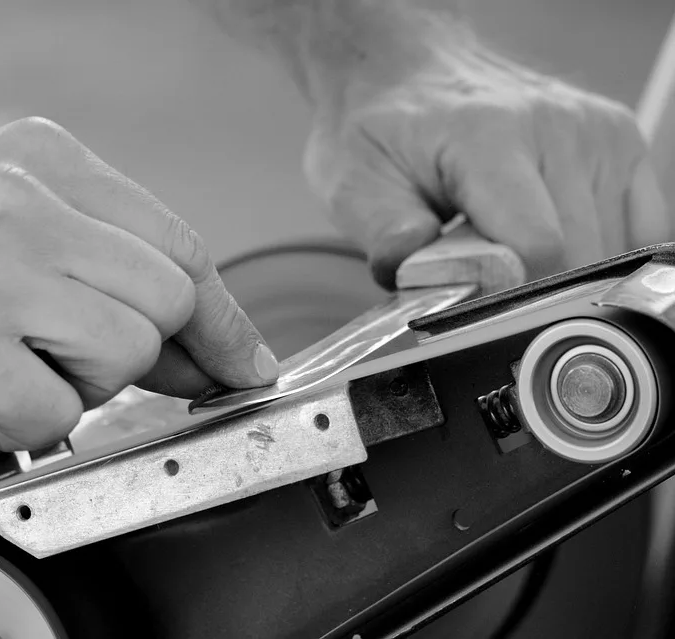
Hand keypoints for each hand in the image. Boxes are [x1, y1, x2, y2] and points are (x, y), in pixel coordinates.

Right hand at [0, 118, 277, 449]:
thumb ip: (99, 275)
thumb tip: (199, 348)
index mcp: (45, 162)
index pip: (179, 242)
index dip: (221, 316)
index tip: (239, 361)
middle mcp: (26, 201)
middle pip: (167, 300)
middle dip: (141, 355)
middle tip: (76, 366)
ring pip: (124, 354)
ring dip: (75, 385)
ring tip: (3, 364)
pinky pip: (56, 412)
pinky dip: (23, 422)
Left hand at [303, 46, 671, 286]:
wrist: (410, 78)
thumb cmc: (384, 135)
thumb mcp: (353, 188)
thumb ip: (387, 237)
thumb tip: (419, 269)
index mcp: (487, 136)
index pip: (536, 246)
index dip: (506, 294)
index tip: (472, 299)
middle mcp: (555, 127)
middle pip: (579, 257)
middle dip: (530, 287)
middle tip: (479, 268)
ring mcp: (597, 132)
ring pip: (612, 249)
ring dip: (563, 269)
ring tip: (508, 240)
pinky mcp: (621, 142)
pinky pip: (641, 229)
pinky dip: (602, 251)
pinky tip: (553, 239)